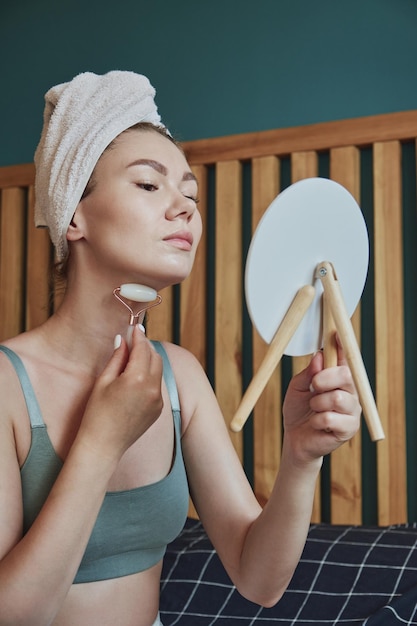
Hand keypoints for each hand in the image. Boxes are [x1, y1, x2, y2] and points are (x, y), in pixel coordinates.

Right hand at [77, 326, 162, 460]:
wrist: (103, 445)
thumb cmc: (97, 414)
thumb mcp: (103, 381)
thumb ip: (116, 358)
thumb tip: (123, 340)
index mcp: (136, 379)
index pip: (142, 348)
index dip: (139, 335)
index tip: (135, 327)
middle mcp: (152, 388)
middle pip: (154, 357)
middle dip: (145, 347)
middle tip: (133, 341)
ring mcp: (158, 400)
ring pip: (158, 370)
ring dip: (149, 361)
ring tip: (133, 358)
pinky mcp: (159, 409)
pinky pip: (157, 385)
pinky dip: (150, 376)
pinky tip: (135, 379)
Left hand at [282, 347, 360, 463]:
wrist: (295, 439)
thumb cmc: (298, 410)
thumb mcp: (297, 387)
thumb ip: (309, 373)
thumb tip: (319, 356)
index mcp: (339, 378)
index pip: (345, 357)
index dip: (342, 344)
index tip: (334, 333)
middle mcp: (350, 391)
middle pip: (346, 375)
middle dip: (325, 378)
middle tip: (313, 387)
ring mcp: (352, 410)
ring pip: (338, 398)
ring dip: (318, 403)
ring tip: (313, 409)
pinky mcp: (349, 428)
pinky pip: (331, 418)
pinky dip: (317, 420)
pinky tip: (316, 424)